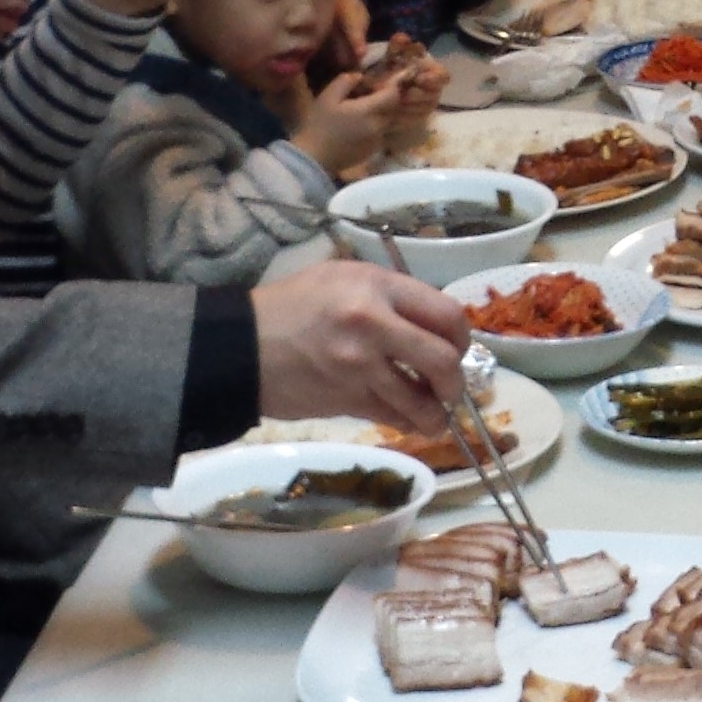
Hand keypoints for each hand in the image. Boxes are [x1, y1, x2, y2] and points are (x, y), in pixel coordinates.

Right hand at [250, 260, 471, 435]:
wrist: (239, 346)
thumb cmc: (291, 306)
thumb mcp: (342, 278)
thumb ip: (390, 296)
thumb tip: (431, 326)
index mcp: (377, 286)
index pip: (446, 313)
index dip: (462, 336)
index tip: (456, 347)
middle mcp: (374, 324)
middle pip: (445, 359)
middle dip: (456, 381)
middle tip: (450, 388)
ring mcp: (360, 366)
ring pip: (422, 400)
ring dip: (436, 414)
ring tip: (435, 416)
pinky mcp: (346, 400)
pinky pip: (393, 417)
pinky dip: (406, 422)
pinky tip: (406, 420)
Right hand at [288, 55, 443, 182]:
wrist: (314, 158)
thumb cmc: (318, 125)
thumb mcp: (328, 97)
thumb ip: (346, 81)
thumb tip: (360, 76)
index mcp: (369, 111)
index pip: (393, 95)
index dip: (389, 86)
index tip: (377, 84)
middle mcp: (379, 126)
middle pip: (392, 108)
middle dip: (384, 100)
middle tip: (367, 95)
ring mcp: (377, 140)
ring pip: (386, 121)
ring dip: (379, 114)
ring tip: (361, 112)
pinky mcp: (373, 151)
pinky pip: (380, 134)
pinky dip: (374, 127)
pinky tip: (357, 127)